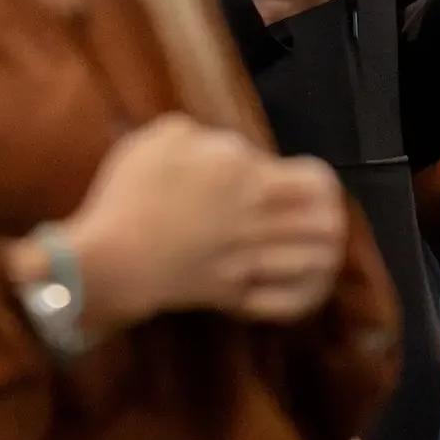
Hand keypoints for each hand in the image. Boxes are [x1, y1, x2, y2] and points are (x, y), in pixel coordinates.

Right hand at [56, 115, 346, 332]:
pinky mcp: (231, 294)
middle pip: (324, 224)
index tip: (301, 182)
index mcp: (248, 179)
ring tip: (318, 248)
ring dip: (323, 253)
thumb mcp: (165, 138)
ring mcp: (247, 262)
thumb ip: (204, 137)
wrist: (108, 259)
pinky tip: (303, 285)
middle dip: (331, 219)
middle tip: (321, 217)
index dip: (320, 181)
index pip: (314, 180)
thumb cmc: (132, 192)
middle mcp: (257, 221)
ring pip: (313, 262)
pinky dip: (302, 294)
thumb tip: (228, 152)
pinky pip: (284, 302)